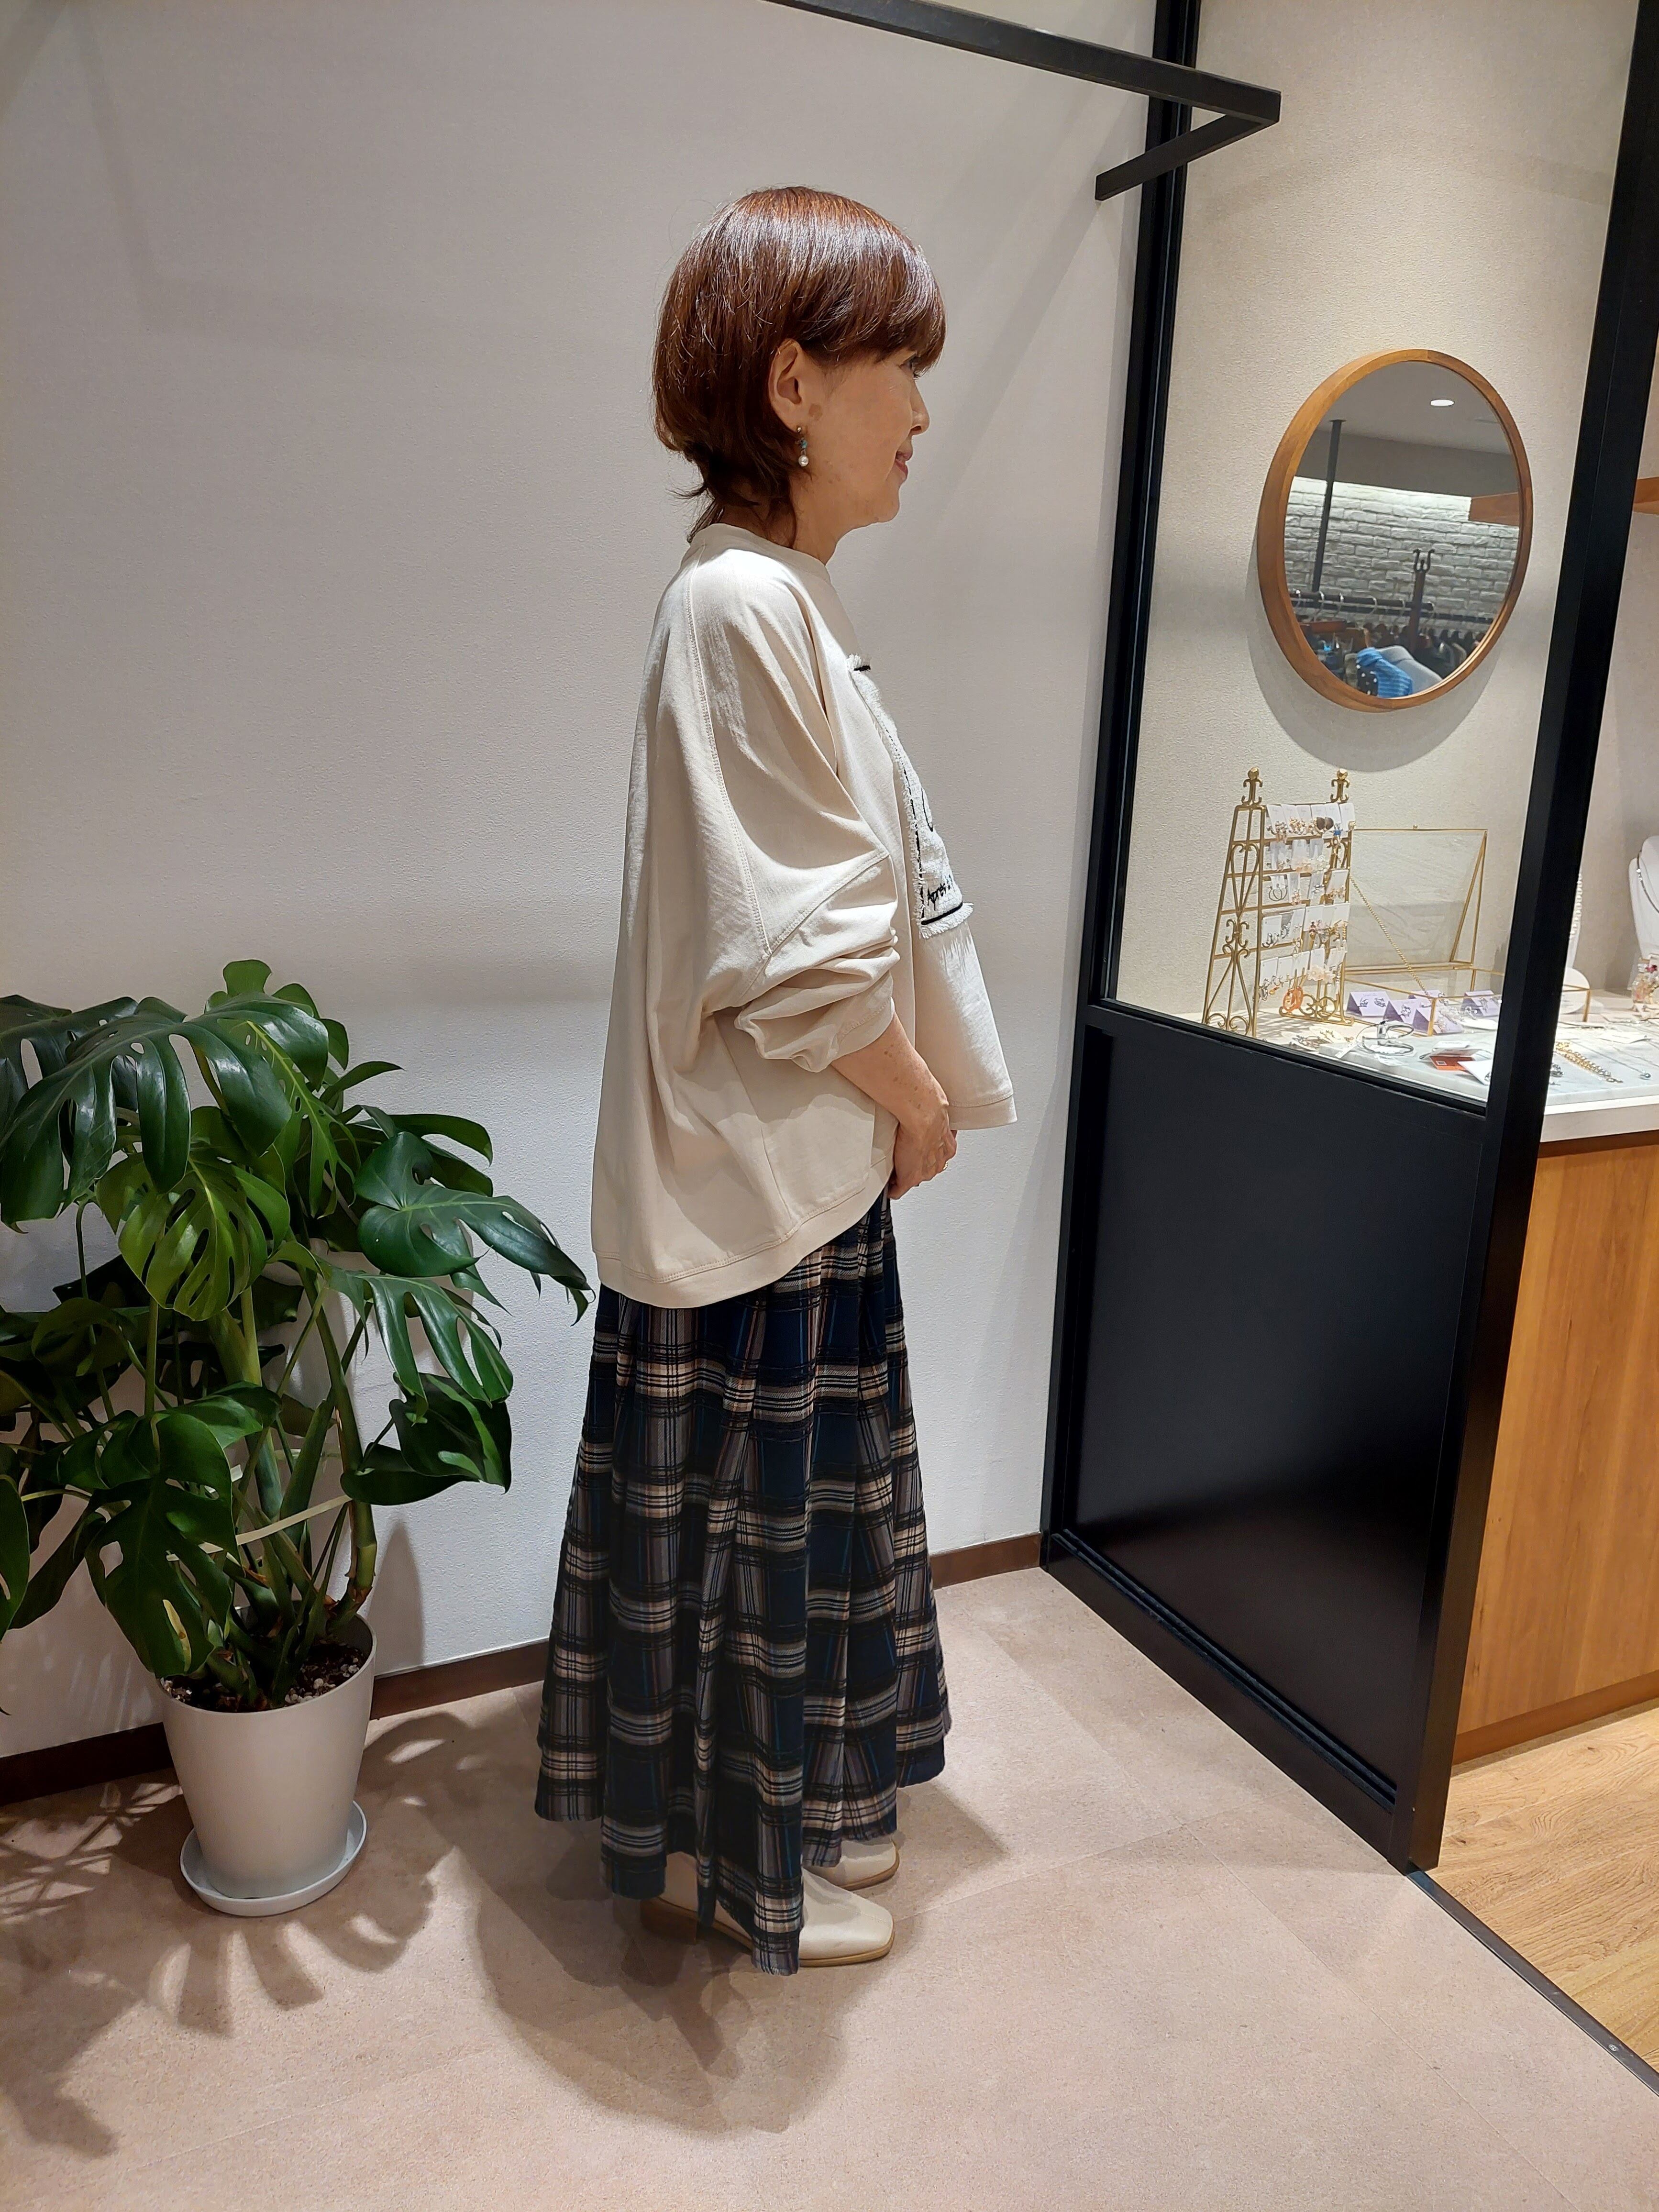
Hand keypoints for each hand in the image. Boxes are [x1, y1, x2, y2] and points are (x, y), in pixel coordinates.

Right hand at [830, 1015, 956, 1198]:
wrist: (920, 1105)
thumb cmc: (923, 1092)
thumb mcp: (929, 1089)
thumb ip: (919, 1082)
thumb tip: (911, 1066)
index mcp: (946, 1131)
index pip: (944, 1146)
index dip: (932, 1148)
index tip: (922, 1146)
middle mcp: (939, 1150)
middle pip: (934, 1164)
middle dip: (923, 1165)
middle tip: (909, 1163)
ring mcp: (925, 1164)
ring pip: (920, 1175)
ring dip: (910, 1175)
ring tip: (898, 1174)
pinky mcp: (910, 1173)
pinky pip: (903, 1186)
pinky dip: (897, 1188)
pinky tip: (890, 1188)